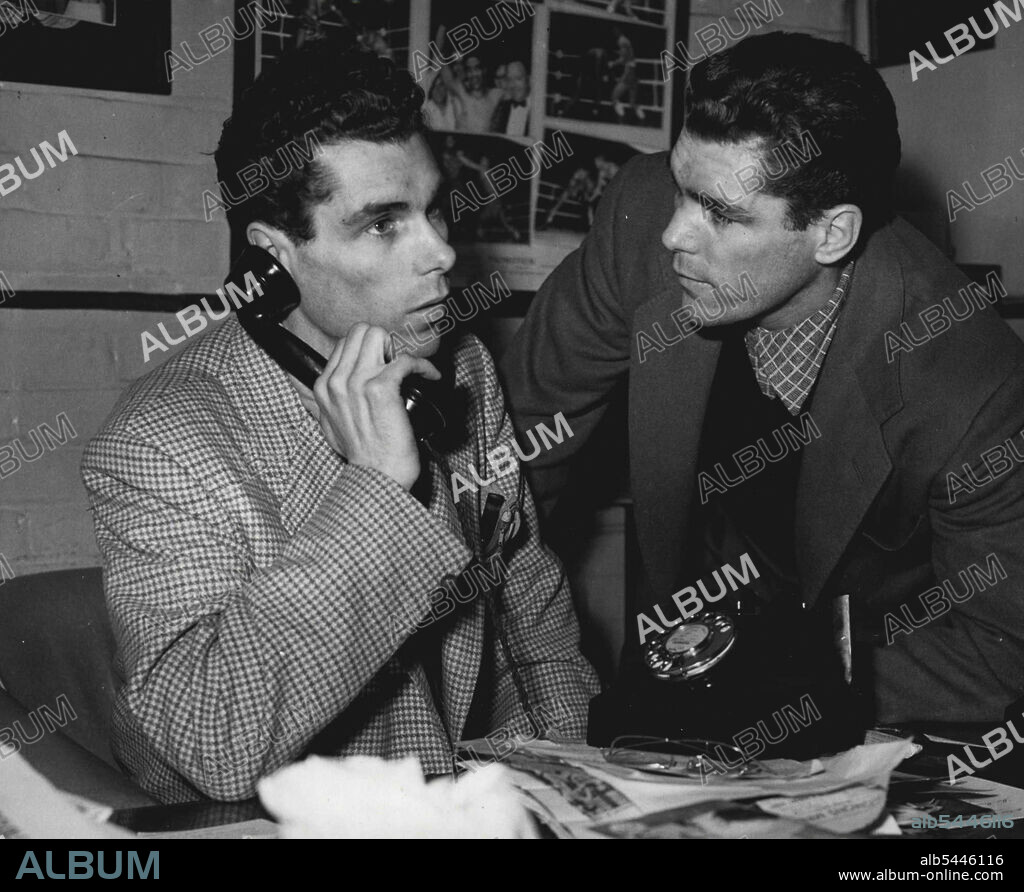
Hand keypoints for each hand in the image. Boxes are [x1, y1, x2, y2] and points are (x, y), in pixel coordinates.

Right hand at [312, 324, 439, 489]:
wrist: (376, 476)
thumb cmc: (362, 455)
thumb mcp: (329, 425)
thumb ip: (323, 402)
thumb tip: (319, 387)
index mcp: (323, 387)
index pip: (345, 343)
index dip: (369, 350)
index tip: (384, 365)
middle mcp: (337, 381)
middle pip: (360, 331)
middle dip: (383, 342)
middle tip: (394, 364)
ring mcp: (357, 383)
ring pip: (378, 335)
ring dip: (397, 348)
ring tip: (406, 369)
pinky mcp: (381, 388)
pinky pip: (405, 359)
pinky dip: (423, 366)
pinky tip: (430, 376)